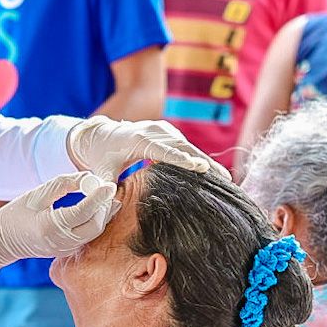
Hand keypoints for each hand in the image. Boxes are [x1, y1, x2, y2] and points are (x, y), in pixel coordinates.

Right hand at [0, 172, 117, 273]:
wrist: (3, 241)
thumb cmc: (17, 214)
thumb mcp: (37, 194)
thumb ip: (64, 184)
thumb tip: (88, 178)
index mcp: (50, 227)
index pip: (82, 212)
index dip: (98, 198)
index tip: (109, 185)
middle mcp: (61, 242)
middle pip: (95, 225)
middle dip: (104, 206)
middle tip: (108, 188)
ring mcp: (66, 250)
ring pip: (95, 232)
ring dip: (103, 214)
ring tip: (107, 195)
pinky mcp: (68, 251)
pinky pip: (89, 236)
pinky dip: (97, 221)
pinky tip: (100, 208)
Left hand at [66, 117, 215, 181]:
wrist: (103, 135)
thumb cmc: (103, 156)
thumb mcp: (101, 170)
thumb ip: (104, 183)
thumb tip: (108, 196)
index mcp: (138, 140)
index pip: (163, 150)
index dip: (181, 159)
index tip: (200, 166)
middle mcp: (154, 131)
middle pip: (183, 147)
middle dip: (204, 162)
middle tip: (224, 179)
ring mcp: (163, 130)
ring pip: (188, 146)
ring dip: (206, 161)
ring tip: (225, 178)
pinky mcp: (169, 133)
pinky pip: (186, 146)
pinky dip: (199, 158)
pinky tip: (214, 173)